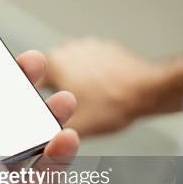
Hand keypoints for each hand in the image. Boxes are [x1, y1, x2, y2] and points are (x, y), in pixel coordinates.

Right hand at [39, 37, 163, 136]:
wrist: (150, 90)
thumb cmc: (113, 106)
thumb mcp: (75, 127)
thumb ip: (49, 131)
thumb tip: (37, 137)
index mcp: (53, 64)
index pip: (31, 82)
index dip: (36, 100)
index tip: (46, 111)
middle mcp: (67, 49)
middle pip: (51, 76)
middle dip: (57, 92)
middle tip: (73, 110)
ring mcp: (88, 46)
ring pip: (71, 70)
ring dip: (75, 84)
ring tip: (91, 102)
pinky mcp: (105, 49)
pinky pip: (90, 65)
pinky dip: (92, 77)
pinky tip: (102, 93)